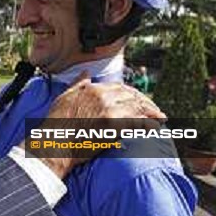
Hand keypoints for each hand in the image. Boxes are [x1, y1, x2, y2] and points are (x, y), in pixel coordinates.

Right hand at [23, 72, 165, 179]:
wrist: (55, 143)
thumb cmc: (57, 124)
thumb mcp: (64, 97)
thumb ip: (78, 83)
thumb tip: (86, 72)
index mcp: (92, 88)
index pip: (119, 87)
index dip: (133, 94)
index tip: (140, 100)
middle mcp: (102, 96)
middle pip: (132, 95)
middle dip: (146, 102)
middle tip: (156, 110)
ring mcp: (108, 110)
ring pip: (137, 107)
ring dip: (151, 112)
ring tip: (160, 118)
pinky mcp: (113, 125)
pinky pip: (137, 122)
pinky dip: (148, 124)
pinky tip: (155, 128)